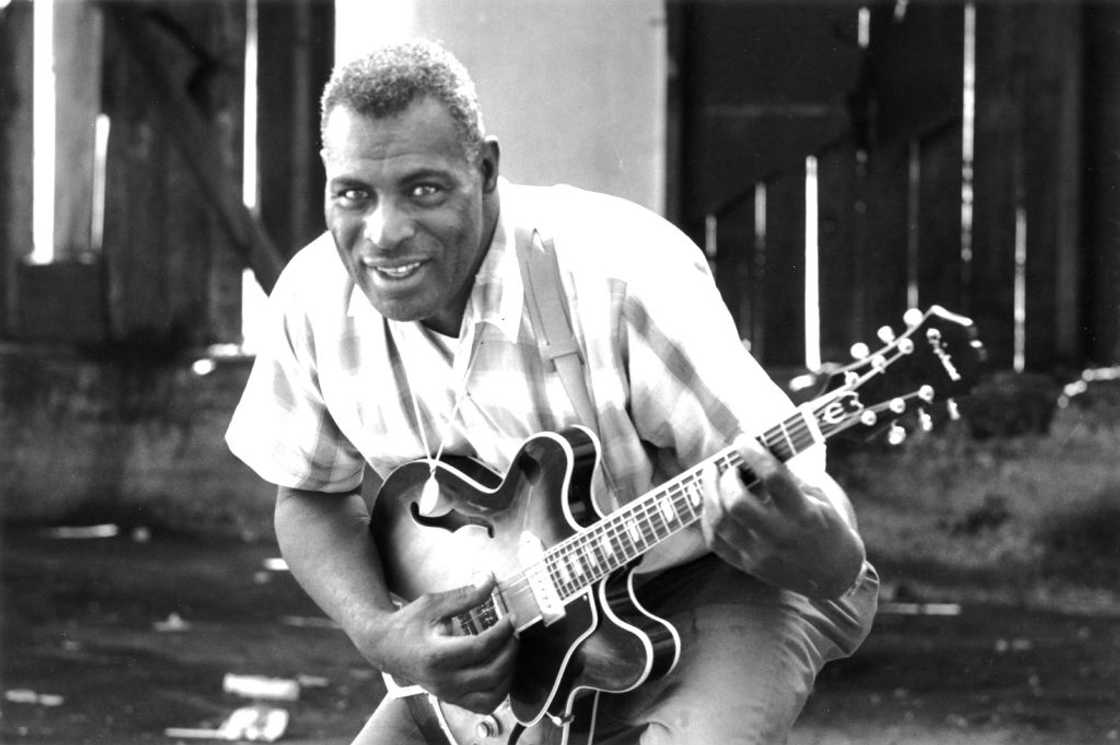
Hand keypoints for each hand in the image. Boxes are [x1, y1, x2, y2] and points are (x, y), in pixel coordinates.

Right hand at [361, 576, 517, 713]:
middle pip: (491, 673)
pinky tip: (502, 669)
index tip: (511, 617)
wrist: (385, 647)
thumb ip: (464, 595)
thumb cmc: (407, 623)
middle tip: (514, 632)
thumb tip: (490, 580)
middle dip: (510, 651)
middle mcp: (443, 681)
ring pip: (491, 696)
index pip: (480, 648)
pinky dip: (500, 690)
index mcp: (436, 656)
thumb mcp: (433, 603)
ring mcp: (447, 694)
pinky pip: (484, 705)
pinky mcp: (451, 699)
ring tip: (509, 650)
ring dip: (508, 673)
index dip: (502, 632)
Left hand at [699, 435, 864, 597]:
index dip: (754, 453)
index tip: (743, 440)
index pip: (773, 477)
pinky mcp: (747, 565)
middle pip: (738, 503)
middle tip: (728, 465)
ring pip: (720, 522)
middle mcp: (780, 536)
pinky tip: (711, 502)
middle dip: (727, 477)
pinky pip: (715, 541)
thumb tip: (759, 451)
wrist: (833, 575)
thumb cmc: (827, 529)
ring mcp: (761, 554)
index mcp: (804, 515)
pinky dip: (707, 517)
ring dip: (709, 493)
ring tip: (711, 475)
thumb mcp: (820, 499)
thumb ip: (791, 478)